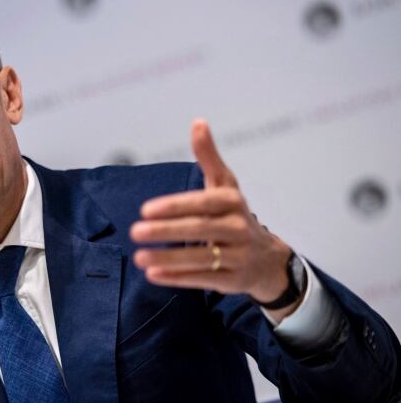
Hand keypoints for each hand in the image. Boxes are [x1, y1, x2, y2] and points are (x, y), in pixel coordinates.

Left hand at [130, 119, 298, 317]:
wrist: (266, 258)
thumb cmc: (234, 215)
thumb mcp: (224, 185)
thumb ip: (208, 156)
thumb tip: (198, 122)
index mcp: (232, 201)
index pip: (202, 203)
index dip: (175, 206)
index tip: (145, 209)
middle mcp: (239, 227)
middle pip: (200, 229)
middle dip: (166, 231)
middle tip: (135, 231)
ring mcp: (238, 255)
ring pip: (201, 258)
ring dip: (168, 258)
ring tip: (139, 257)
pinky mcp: (233, 280)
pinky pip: (203, 279)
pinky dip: (178, 278)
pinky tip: (153, 274)